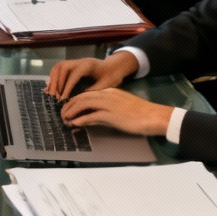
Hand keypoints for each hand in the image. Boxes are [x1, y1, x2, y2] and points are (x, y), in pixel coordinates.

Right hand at [46, 53, 137, 98]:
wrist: (115, 67)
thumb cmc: (112, 76)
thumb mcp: (106, 86)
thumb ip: (92, 91)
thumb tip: (77, 98)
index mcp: (88, 65)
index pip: (73, 75)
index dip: (67, 87)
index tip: (63, 98)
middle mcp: (79, 61)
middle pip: (62, 68)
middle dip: (56, 83)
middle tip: (54, 96)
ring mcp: (74, 62)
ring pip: (58, 67)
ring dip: (53, 80)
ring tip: (52, 93)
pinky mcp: (72, 65)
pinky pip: (58, 69)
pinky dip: (54, 78)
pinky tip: (53, 89)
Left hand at [59, 87, 173, 137]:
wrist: (153, 116)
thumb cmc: (140, 113)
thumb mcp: (119, 108)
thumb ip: (104, 111)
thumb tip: (90, 118)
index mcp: (109, 91)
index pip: (86, 94)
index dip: (74, 102)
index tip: (68, 109)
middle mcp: (106, 95)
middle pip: (81, 97)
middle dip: (68, 106)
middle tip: (62, 115)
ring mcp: (108, 104)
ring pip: (83, 104)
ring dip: (71, 112)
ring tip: (65, 120)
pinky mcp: (111, 115)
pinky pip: (91, 116)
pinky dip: (81, 119)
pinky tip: (75, 124)